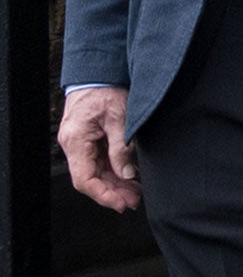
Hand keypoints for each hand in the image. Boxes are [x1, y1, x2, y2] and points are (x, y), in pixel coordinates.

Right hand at [58, 87, 139, 211]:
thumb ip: (121, 148)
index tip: (122, 204)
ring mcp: (79, 143)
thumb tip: (126, 174)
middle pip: (90, 178)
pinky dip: (113, 172)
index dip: (103, 195)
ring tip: (135, 194)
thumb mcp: (119, 118)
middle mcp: (73, 145)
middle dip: (112, 193)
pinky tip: (128, 179)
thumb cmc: (107, 90)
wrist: (98, 73)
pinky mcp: (88, 140)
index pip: (85, 179)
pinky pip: (98, 162)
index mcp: (76, 141)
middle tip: (134, 202)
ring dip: (114, 184)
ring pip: (95, 172)